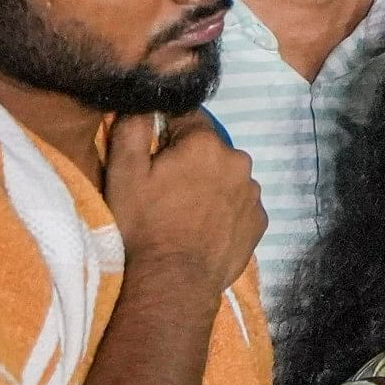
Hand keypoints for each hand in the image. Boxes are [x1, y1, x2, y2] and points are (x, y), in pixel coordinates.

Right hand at [101, 109, 264, 298]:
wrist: (173, 281)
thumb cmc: (143, 224)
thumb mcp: (124, 173)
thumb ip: (132, 128)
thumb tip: (143, 102)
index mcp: (206, 143)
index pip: (185, 118)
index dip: (165, 134)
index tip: (152, 155)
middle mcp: (239, 161)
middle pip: (209, 149)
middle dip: (189, 160)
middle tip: (165, 190)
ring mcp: (254, 192)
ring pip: (226, 176)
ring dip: (209, 185)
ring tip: (184, 212)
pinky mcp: (260, 220)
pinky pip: (239, 204)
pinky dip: (224, 209)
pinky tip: (203, 227)